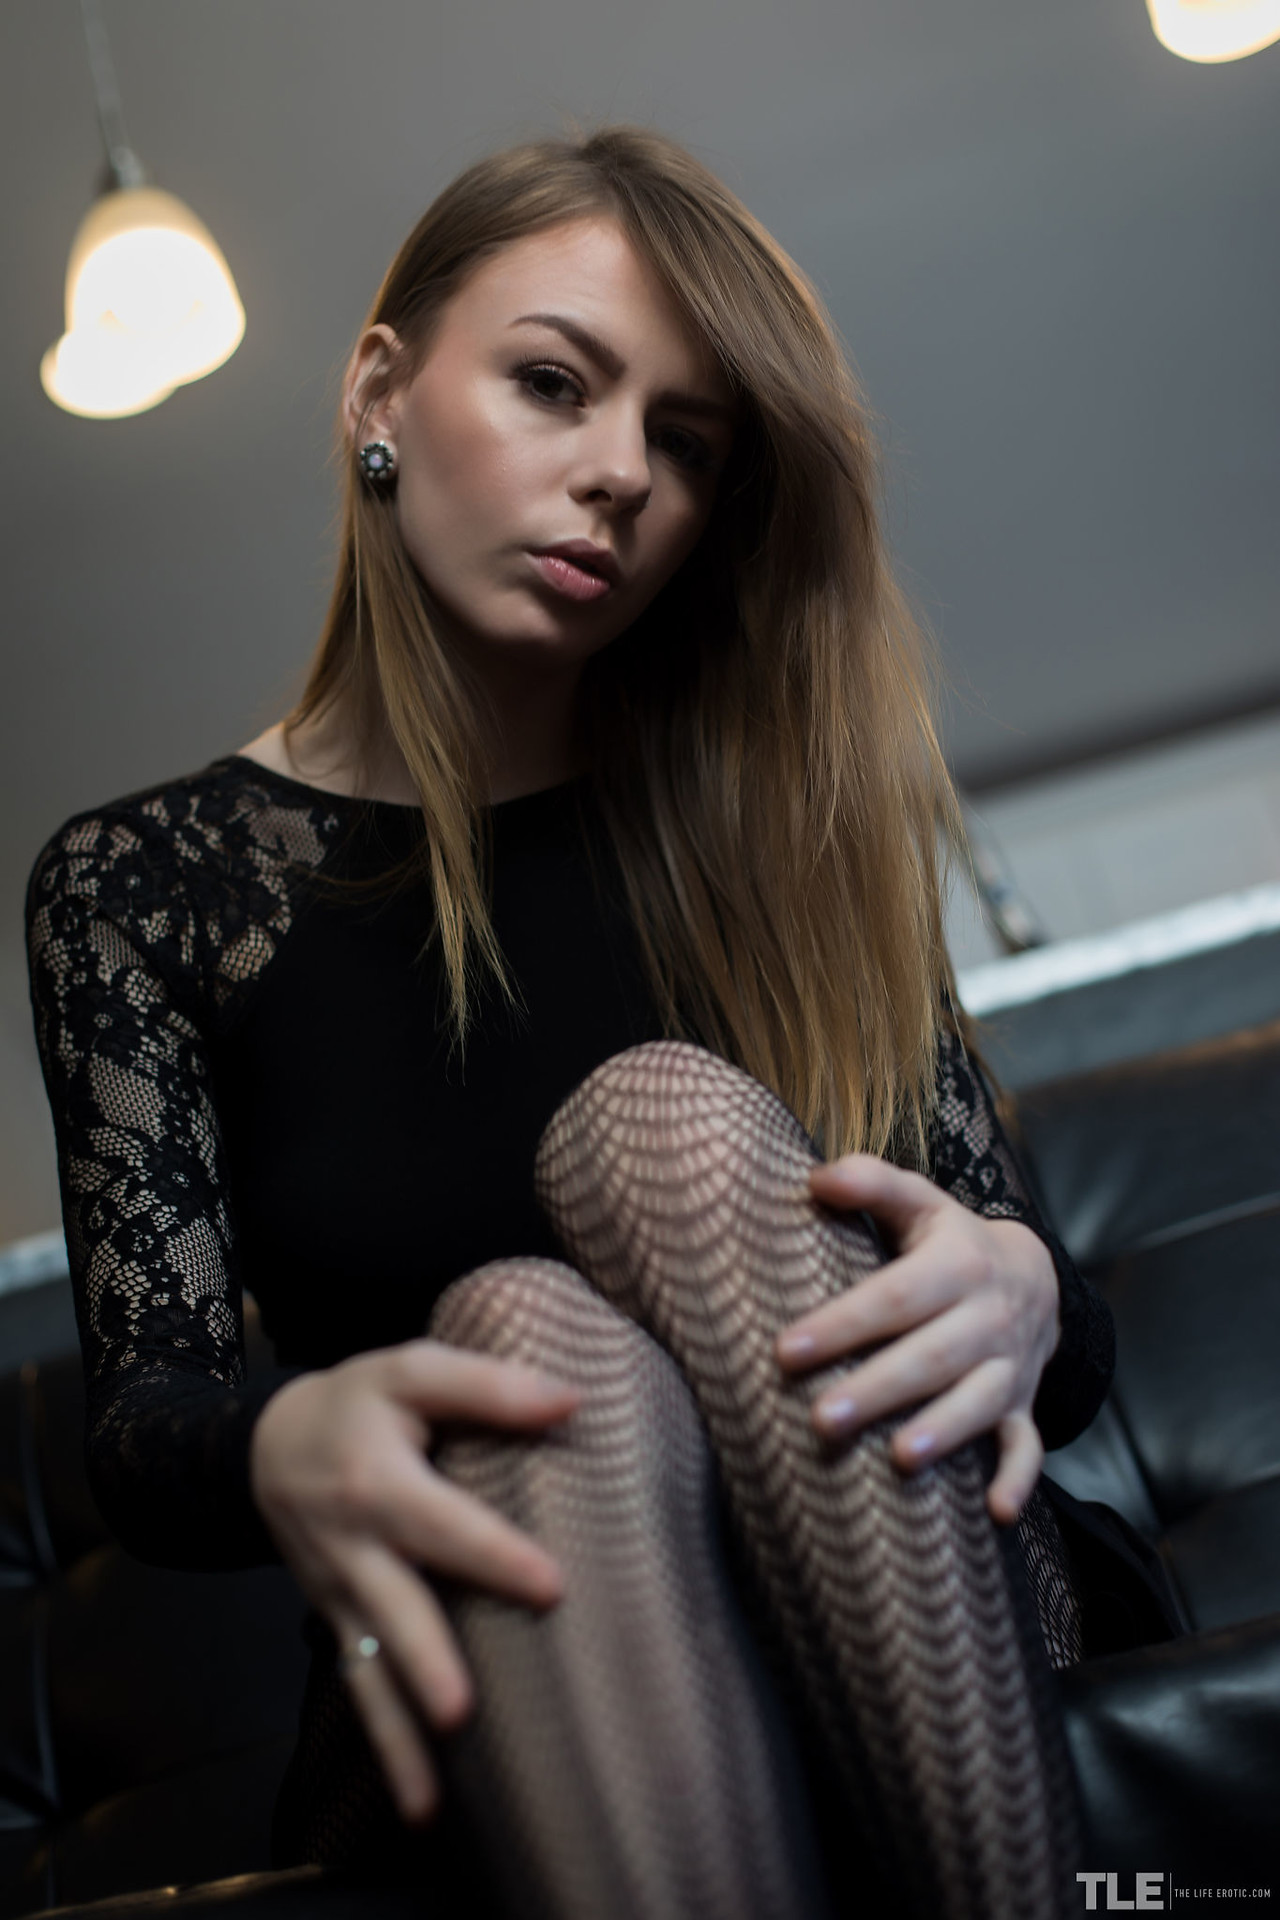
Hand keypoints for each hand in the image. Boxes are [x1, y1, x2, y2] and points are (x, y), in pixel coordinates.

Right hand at [250, 1341, 578, 1822]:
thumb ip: (486, 1385)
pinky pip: (360, 1687)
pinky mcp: (338, 1623)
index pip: (443, 1524)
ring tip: (428, 1801)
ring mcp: (341, 1596)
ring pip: (369, 1673)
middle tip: (463, 1711)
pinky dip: (385, 1745)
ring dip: (397, 1738)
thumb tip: (571, 1400)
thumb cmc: (357, 1402)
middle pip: (395, 1612)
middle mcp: (354, 1550)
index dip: (494, 1554)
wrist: (264, 1444)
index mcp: (378, 1484)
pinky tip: (420, 1801)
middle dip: (427, 1663)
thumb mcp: (408, 1371)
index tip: (552, 1587)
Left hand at [776, 1156, 1060, 1524]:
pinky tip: (998, 1514)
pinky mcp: (1023, 1406)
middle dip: (879, 1388)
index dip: (842, 1323)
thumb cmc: (949, 1243)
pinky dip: (1018, 1479)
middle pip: (932, 1356)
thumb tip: (815, 1179)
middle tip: (822, 1420)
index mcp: (959, 1265)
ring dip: (943, 1432)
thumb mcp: (918, 1202)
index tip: (784, 1351)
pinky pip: (1027, 1446)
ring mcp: (1010, 1367)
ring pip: (978, 1403)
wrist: (1034, 1276)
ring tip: (899, 1460)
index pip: (894, 1296)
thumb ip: (870, 1183)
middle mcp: (989, 1318)